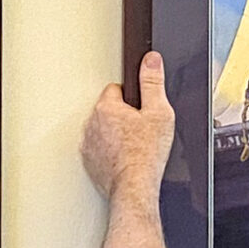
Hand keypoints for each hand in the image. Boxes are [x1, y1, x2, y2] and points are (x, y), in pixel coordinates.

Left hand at [82, 51, 175, 204]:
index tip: (141, 111)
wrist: (135, 187)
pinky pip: (99, 149)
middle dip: (122, 116)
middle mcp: (92, 124)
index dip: (132, 99)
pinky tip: (125, 158)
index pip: (115, 89)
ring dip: (114, 134)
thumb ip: (153, 82)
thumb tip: (151, 60)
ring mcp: (89, 144)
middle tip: (140, 130)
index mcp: (107, 107)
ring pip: (103, 130)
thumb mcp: (159, 112)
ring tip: (133, 145)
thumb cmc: (146, 155)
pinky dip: (110, 152)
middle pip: (108, 110)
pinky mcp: (89, 162)